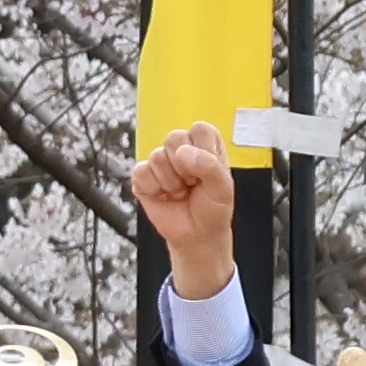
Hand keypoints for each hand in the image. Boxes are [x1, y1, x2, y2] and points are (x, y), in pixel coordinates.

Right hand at [130, 120, 238, 297]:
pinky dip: (155, 189)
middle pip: (174, 137)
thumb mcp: (223, 187)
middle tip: (193, 183)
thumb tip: (182, 153)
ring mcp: (160, 162)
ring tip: (180, 192)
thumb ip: (210, 165)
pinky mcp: (142, 176)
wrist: (196, 235)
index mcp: (205, 144)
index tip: (209, 172)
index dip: (204, 151)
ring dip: (171, 182)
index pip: (200, 129)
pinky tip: (164, 196)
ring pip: (157, 156)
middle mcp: (181, 149)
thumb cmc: (212, 208)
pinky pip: (141, 172)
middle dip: (185, 167)